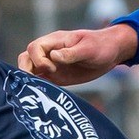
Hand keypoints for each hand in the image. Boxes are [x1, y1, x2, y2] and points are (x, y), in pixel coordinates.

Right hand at [20, 24, 138, 86]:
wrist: (111, 53)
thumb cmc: (101, 45)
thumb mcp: (89, 48)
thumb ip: (71, 53)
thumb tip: (53, 57)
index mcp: (55, 41)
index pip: (34, 47)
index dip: (38, 59)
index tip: (51, 69)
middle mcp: (49, 53)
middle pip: (26, 58)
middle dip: (26, 70)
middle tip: (36, 81)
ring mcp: (51, 65)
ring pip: (30, 70)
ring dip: (30, 80)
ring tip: (38, 90)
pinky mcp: (56, 77)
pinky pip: (41, 82)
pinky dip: (38, 88)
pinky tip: (43, 97)